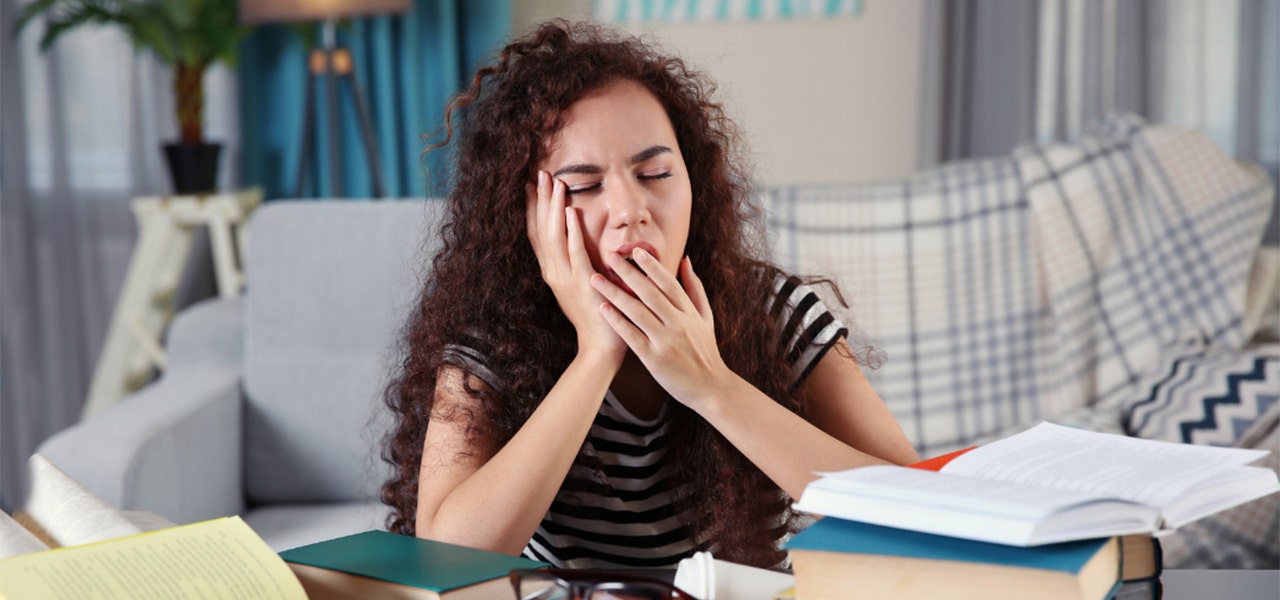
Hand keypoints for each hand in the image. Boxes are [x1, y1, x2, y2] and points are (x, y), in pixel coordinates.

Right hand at [526, 171, 626, 364]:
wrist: (600, 347)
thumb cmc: (596, 315)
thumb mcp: (580, 285)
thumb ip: (577, 263)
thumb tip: (577, 241)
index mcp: (553, 272)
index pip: (537, 234)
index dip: (532, 209)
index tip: (530, 186)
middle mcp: (554, 273)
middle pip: (541, 230)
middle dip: (540, 200)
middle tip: (540, 175)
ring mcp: (566, 279)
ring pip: (554, 237)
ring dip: (554, 209)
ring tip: (555, 184)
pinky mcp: (583, 284)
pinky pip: (576, 253)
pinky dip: (573, 232)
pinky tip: (573, 213)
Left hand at [590, 249, 737, 408]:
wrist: (711, 387)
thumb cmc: (705, 350)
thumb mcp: (705, 317)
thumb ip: (695, 288)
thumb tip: (685, 260)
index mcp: (689, 312)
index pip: (669, 283)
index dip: (652, 266)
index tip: (636, 251)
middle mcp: (678, 323)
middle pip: (650, 292)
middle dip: (628, 273)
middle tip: (610, 256)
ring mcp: (666, 341)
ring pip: (637, 311)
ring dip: (615, 293)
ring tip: (596, 279)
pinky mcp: (654, 358)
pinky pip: (632, 336)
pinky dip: (617, 321)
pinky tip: (603, 308)